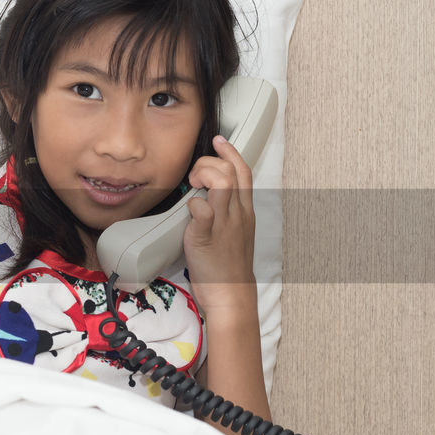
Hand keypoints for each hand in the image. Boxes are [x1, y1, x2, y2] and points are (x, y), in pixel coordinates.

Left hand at [182, 134, 256, 317]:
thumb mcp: (234, 232)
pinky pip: (201, 211)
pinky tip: (189, 211)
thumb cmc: (229, 265)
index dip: (231, 152)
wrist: (231, 293)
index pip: (243, 171)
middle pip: (232, 170)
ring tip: (192, 186)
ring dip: (202, 175)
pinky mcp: (207, 237)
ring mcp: (223, 224)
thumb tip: (207, 196)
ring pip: (221, 182)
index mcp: (245, 211)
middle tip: (195, 174)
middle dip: (210, 161)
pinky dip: (193, 204)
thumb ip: (225, 211)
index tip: (218, 141)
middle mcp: (237, 214)